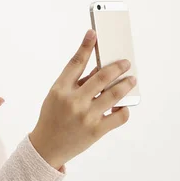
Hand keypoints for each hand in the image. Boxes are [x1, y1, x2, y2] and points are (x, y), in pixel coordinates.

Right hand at [29, 29, 135, 168]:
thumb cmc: (53, 117)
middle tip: (126, 62)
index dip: (85, 46)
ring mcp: (86, 116)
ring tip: (132, 79)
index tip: (94, 33)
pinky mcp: (97, 130)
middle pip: (102, 76)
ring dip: (127, 84)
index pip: (75, 63)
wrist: (47, 147)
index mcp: (60, 90)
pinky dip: (124, 108)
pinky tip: (123, 105)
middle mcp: (73, 101)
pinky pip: (119, 116)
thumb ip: (77, 82)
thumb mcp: (57, 96)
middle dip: (117, 66)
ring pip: (115, 94)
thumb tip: (101, 68)